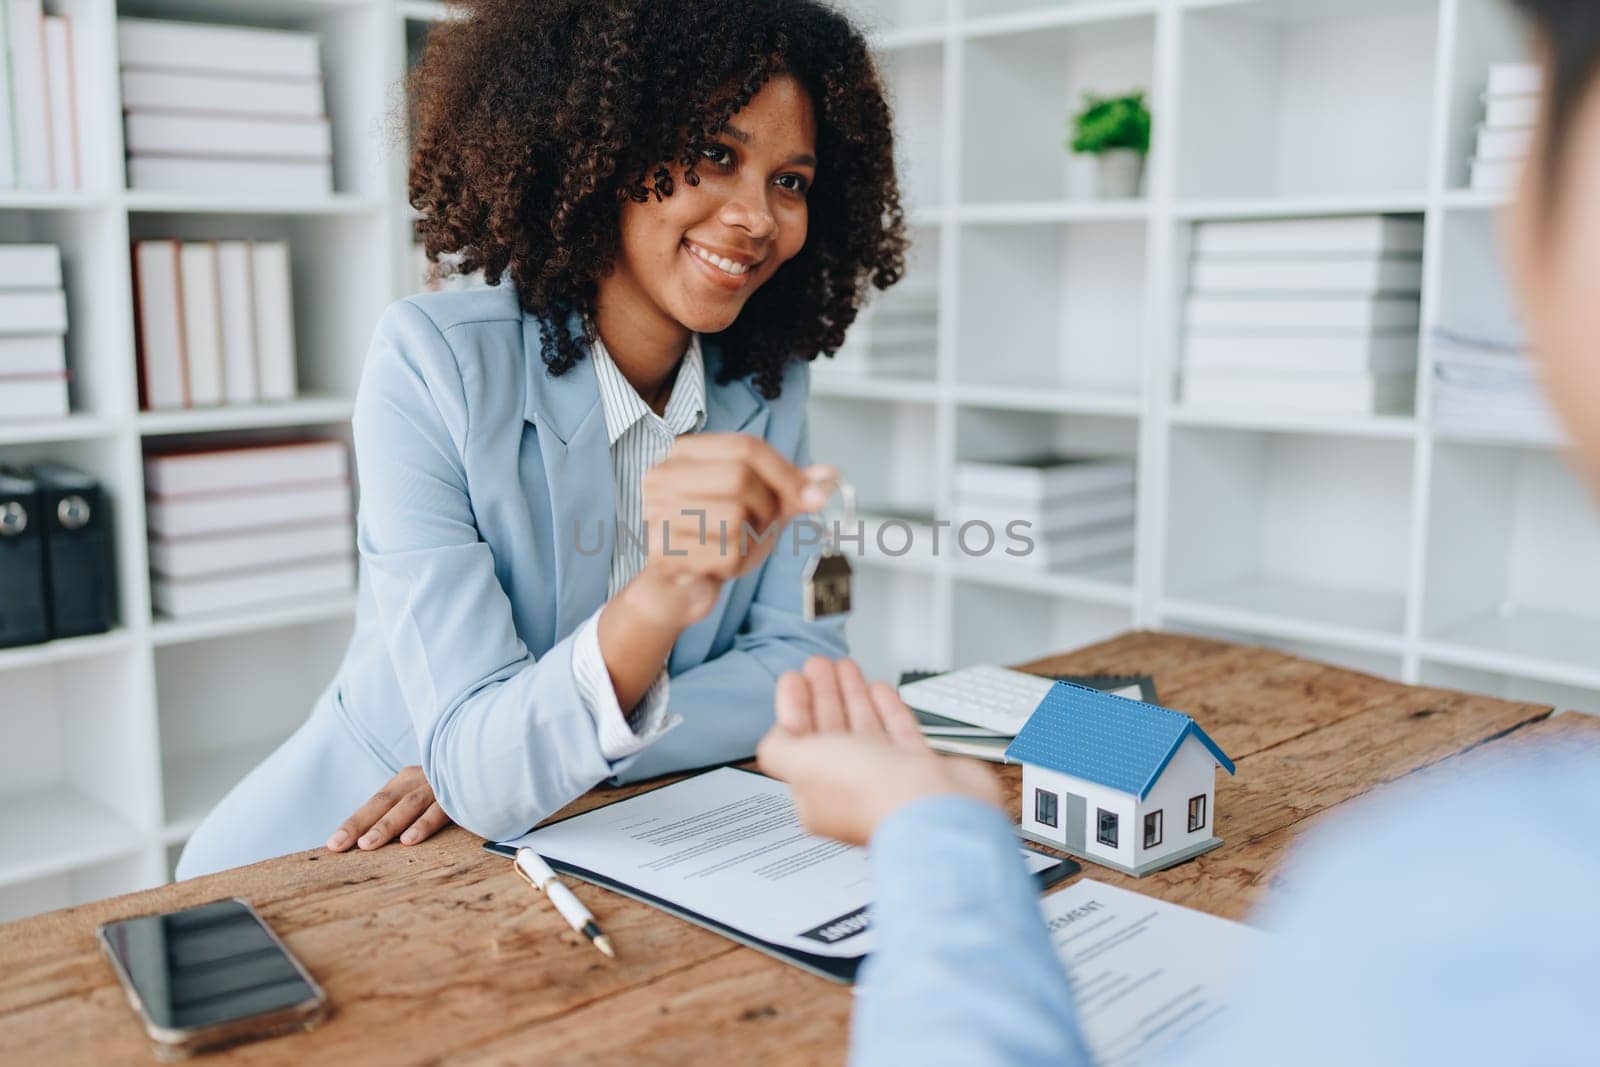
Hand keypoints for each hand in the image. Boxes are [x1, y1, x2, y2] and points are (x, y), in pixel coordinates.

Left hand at [326, 766, 451, 851]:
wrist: (494, 760)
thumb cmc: (457, 785)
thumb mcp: (428, 794)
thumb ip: (407, 810)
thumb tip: (374, 840)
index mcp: (408, 780)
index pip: (376, 802)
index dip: (354, 821)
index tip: (334, 844)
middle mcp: (420, 779)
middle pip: (384, 803)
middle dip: (360, 824)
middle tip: (339, 845)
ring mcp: (441, 785)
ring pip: (409, 805)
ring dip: (387, 826)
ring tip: (368, 845)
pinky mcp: (462, 794)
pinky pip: (441, 810)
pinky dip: (424, 824)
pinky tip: (410, 840)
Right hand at [638, 433, 833, 627]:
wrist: (678, 588)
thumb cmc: (715, 538)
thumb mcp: (758, 507)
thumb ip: (792, 489)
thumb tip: (831, 475)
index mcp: (684, 453)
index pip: (747, 446)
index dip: (786, 472)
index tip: (812, 497)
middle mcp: (663, 477)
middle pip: (740, 477)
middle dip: (765, 507)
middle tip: (757, 527)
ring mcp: (658, 513)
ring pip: (734, 516)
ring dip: (749, 539)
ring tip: (731, 545)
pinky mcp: (662, 552)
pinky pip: (725, 553)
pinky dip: (735, 565)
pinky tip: (717, 565)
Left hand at [756, 656, 1002, 845]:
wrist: (935, 808)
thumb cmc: (870, 793)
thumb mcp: (802, 764)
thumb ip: (779, 749)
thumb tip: (775, 739)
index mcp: (818, 793)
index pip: (799, 743)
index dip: (795, 708)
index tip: (794, 679)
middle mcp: (852, 788)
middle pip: (831, 731)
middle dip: (824, 694)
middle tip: (819, 665)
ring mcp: (889, 778)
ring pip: (865, 729)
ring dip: (853, 695)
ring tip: (847, 667)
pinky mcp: (921, 769)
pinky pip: (899, 733)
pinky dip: (887, 709)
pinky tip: (880, 690)